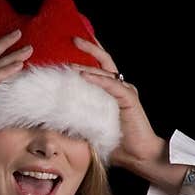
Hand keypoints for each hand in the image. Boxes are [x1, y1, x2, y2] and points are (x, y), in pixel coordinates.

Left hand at [69, 36, 164, 167]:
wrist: (139, 155)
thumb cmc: (118, 144)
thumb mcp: (93, 128)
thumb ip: (79, 119)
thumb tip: (55, 120)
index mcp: (113, 91)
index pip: (100, 67)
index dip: (89, 54)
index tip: (73, 44)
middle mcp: (121, 87)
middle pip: (105, 61)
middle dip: (90, 48)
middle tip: (73, 38)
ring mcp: (126, 91)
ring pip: (106, 72)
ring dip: (87, 67)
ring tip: (71, 64)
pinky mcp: (129, 100)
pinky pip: (112, 86)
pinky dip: (98, 80)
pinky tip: (84, 76)